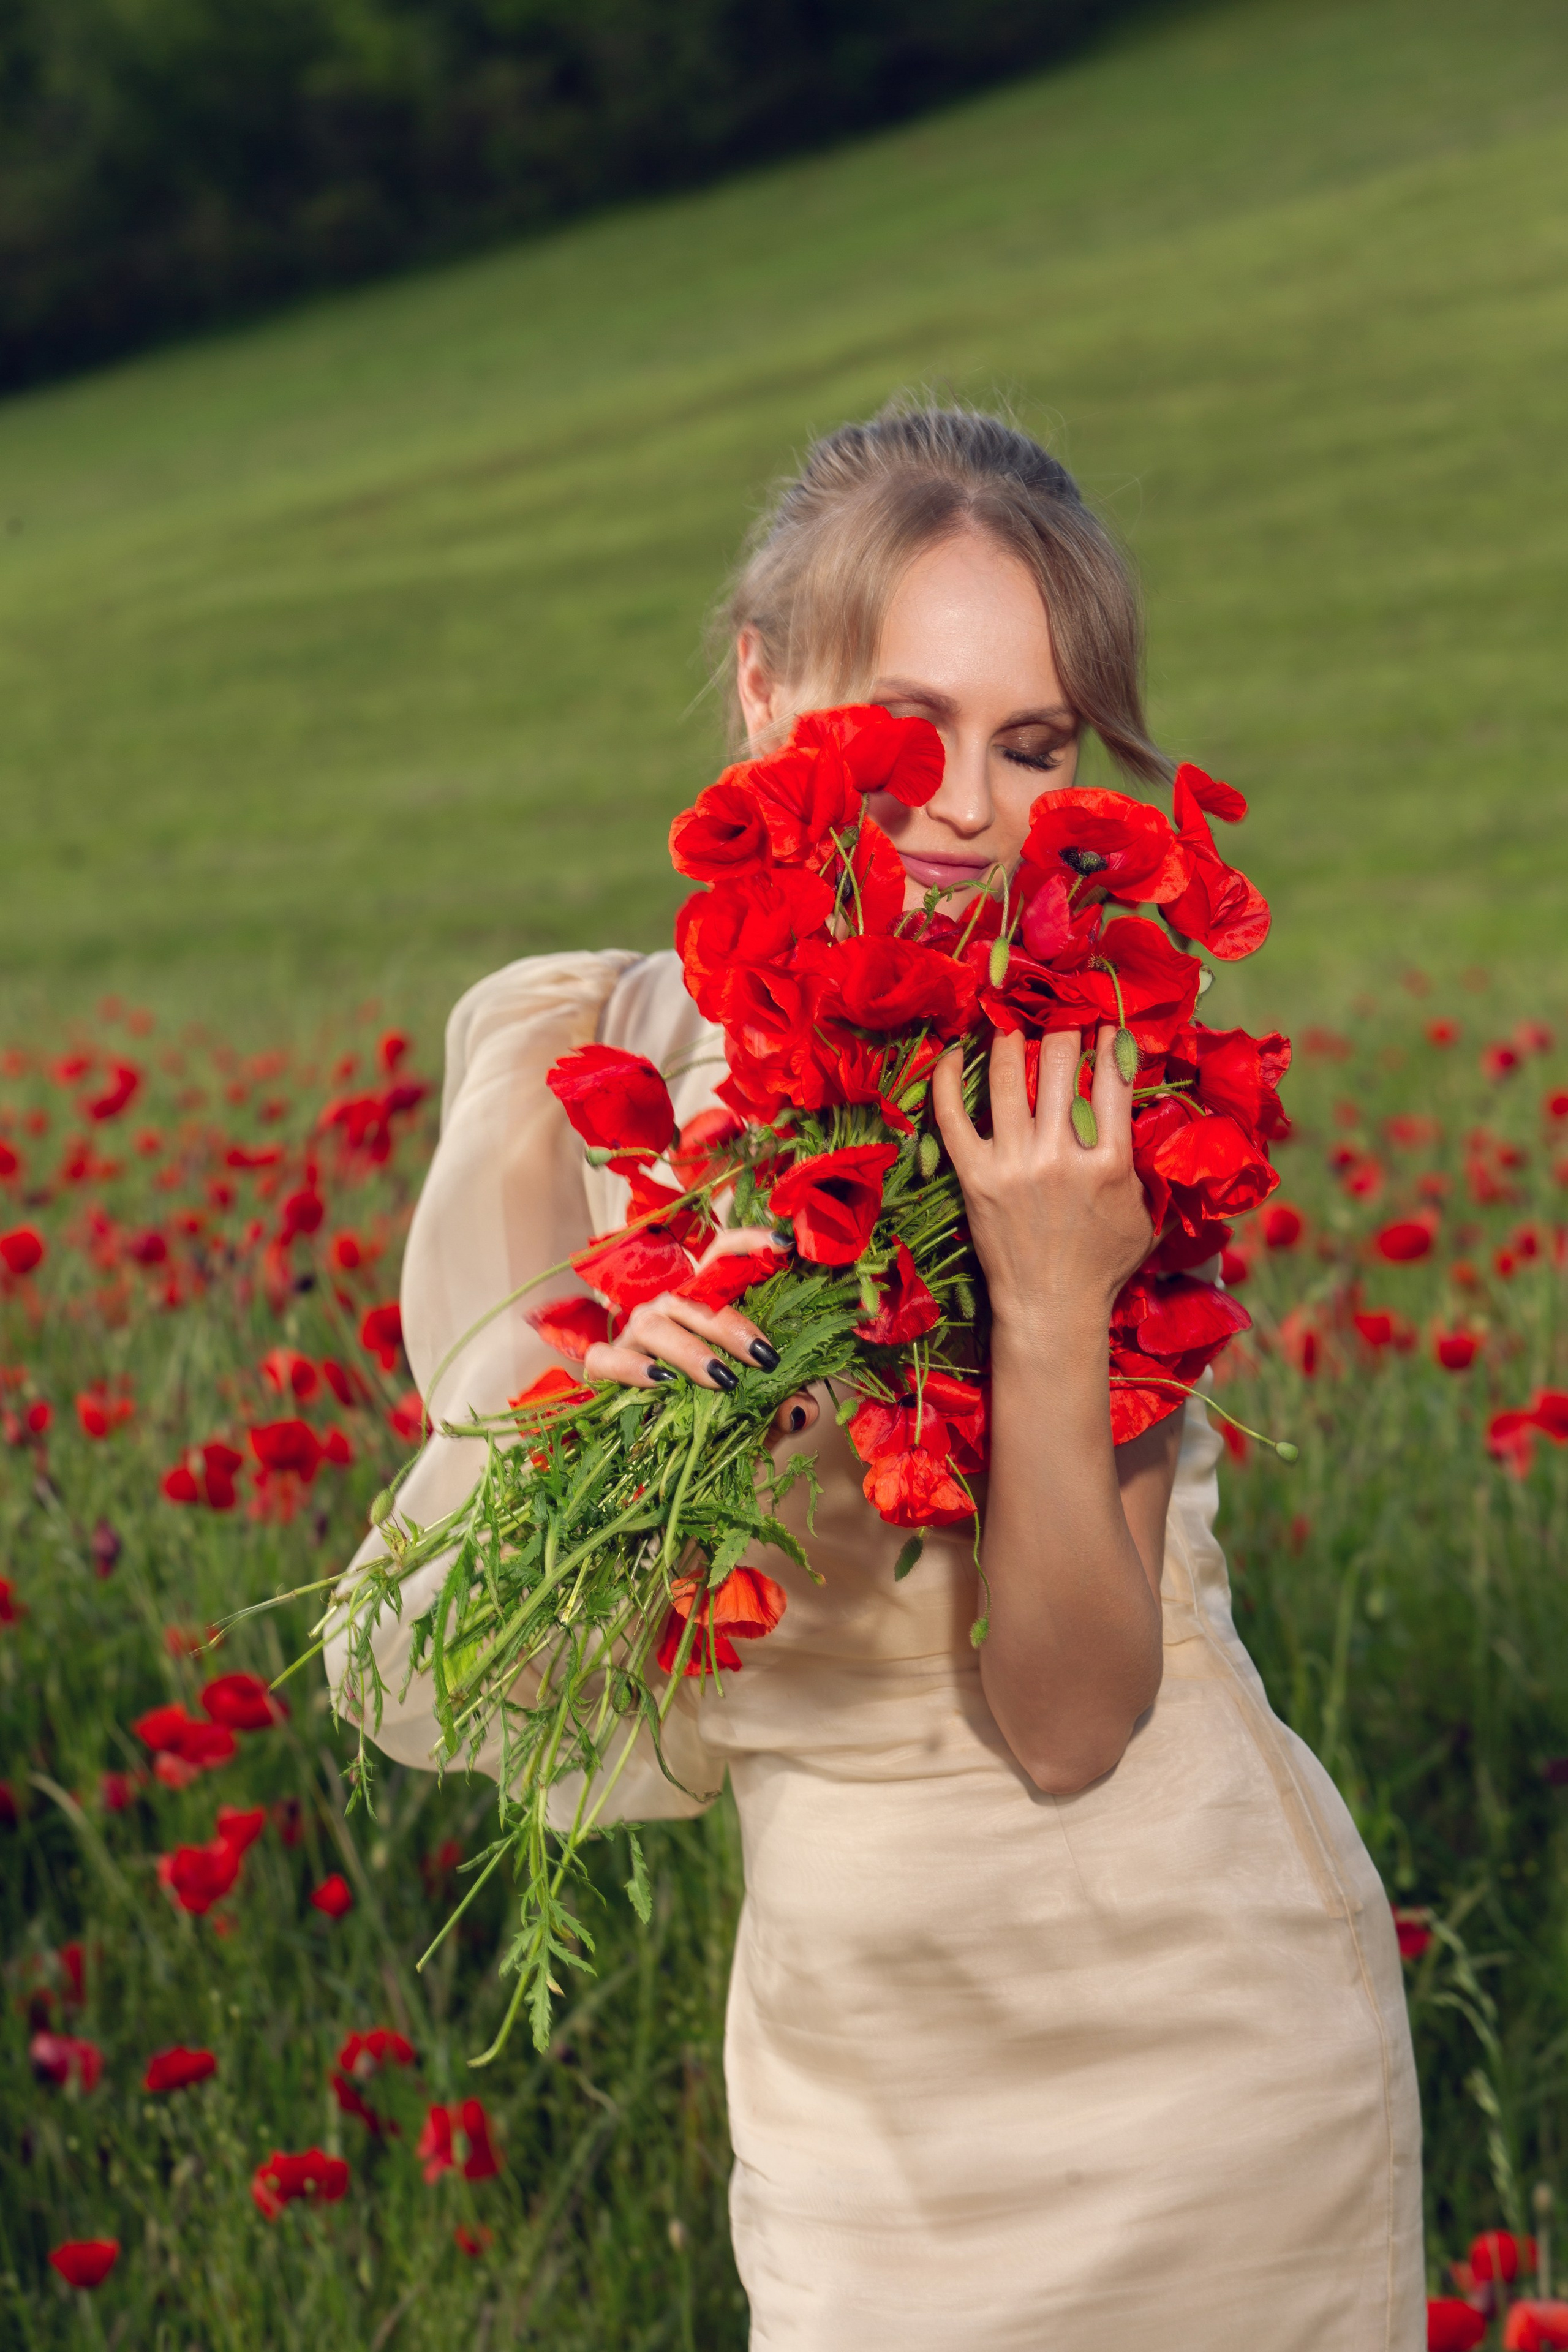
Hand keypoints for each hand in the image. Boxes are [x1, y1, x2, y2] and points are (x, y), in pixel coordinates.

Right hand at [580, 1227, 790, 1396]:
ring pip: (655, 1323)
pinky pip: (608, 1358)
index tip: (784, 1244)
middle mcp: (666, 1308)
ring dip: (691, 1349)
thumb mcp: (750, 1414)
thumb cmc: (705, 1412)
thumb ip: (779, 1408)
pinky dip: (631, 1368)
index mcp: (702, 1304)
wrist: (649, 1447)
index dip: (748, 1242)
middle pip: (693, 1296)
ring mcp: (631, 1333)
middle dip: (732, 1324)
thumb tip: (802, 1409)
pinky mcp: (602, 1363)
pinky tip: (660, 1382)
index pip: (720, 1255)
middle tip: (765, 1357)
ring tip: (723, 1379)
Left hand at [931, 1024, 1152, 1343]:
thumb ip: (1152, 1166)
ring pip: (1009, 1077)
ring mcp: (1013, 1164)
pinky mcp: (974, 1177)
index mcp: (1110, 1161)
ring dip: (1010, 1040)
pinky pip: (953, 1115)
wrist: (1051, 1308)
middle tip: (1059, 1022)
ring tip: (1012, 1025)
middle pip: (1059, 1063)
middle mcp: (1061, 1156)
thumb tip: (1159, 1118)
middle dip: (1062, 1031)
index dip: (1108, 1038)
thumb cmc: (1102, 1265)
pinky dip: (949, 1079)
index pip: (1112, 1076)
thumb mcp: (1146, 1215)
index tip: (1102, 1024)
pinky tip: (955, 1054)